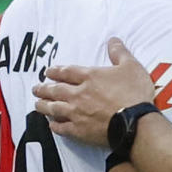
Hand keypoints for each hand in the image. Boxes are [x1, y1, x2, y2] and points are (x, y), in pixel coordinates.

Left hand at [35, 37, 158, 147]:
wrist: (135, 122)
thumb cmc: (134, 94)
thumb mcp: (131, 67)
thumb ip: (120, 53)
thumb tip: (113, 40)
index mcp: (90, 77)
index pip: (67, 72)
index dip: (56, 71)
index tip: (48, 71)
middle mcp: (79, 94)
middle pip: (55, 90)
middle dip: (44, 88)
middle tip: (36, 88)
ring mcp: (76, 113)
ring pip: (54, 108)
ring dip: (43, 106)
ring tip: (37, 104)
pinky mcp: (79, 130)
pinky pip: (61, 128)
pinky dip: (54, 125)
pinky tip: (51, 125)